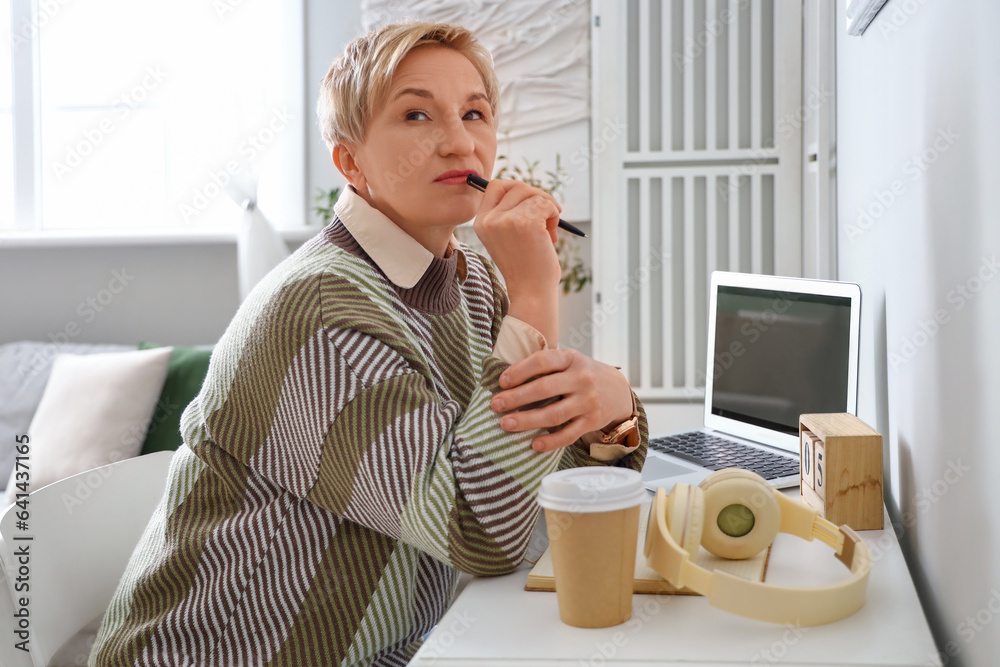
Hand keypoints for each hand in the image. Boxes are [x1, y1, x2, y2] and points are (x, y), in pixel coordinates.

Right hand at [473, 179, 561, 343]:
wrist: (532, 292)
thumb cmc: (525, 267)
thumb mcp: (507, 237)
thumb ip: (510, 213)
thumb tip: (528, 189)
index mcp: (481, 222)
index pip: (495, 186)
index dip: (516, 189)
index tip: (530, 203)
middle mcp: (489, 220)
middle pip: (516, 186)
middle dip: (536, 196)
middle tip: (548, 214)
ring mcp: (506, 220)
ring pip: (533, 194)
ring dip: (548, 207)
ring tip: (549, 231)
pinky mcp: (525, 222)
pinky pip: (546, 204)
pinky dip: (555, 215)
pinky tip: (552, 235)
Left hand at [489, 348, 634, 451]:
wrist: (618, 390)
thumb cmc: (582, 374)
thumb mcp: (568, 361)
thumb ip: (544, 366)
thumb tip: (505, 376)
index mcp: (571, 358)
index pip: (542, 361)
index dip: (520, 371)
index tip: (501, 381)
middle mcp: (582, 378)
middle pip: (544, 388)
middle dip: (516, 397)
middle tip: (495, 404)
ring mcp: (588, 401)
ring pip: (554, 414)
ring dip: (527, 420)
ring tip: (506, 424)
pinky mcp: (592, 421)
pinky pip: (569, 434)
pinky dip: (551, 441)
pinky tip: (534, 444)